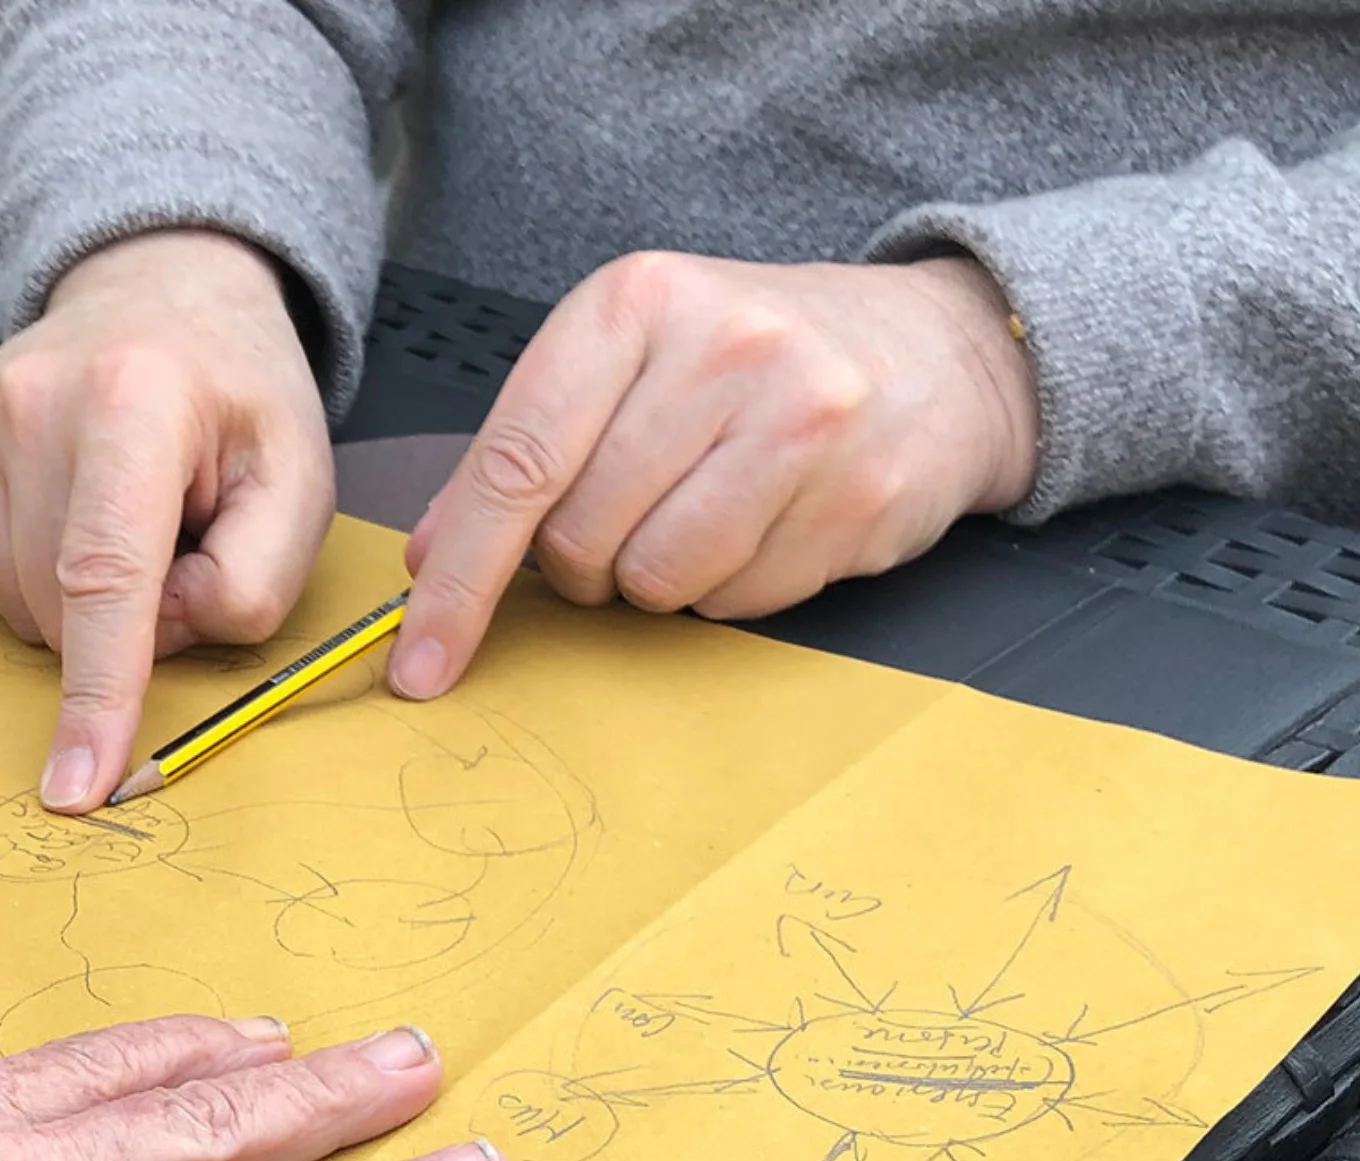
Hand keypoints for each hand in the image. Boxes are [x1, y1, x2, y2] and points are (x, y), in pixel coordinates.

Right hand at [0, 228, 334, 812]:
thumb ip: (258, 578)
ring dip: (83, 598)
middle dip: (129, 620)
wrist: (159, 294)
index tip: (78, 784)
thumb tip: (164, 634)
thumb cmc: (236, 396)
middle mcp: (32, 404)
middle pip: (64, 607)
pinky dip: (40, 570)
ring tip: (129, 513)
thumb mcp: (299, 479)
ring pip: (19, 603)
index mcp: (134, 401)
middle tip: (178, 540)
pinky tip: (76, 506)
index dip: (97, 692)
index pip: (104, 575)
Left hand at [391, 254, 1038, 696]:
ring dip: (658, 578)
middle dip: (582, 562)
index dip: (459, 580)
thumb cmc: (753, 362)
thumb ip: (522, 452)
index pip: (516, 463)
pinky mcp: (860, 493)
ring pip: (656, 580)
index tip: (420, 661)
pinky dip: (733, 586)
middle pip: (580, 537)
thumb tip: (429, 560)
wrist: (939, 351)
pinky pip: (739, 601)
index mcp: (635, 301)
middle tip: (631, 515)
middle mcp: (723, 347)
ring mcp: (802, 418)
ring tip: (705, 511)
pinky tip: (770, 523)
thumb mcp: (627, 363)